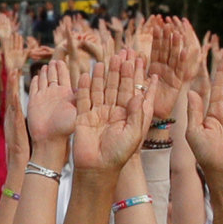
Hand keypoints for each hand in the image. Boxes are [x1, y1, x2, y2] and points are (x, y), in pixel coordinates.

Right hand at [20, 58, 75, 148]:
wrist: (49, 140)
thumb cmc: (66, 128)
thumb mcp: (77, 110)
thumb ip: (81, 96)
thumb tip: (89, 81)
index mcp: (66, 94)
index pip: (65, 76)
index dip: (64, 67)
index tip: (64, 60)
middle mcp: (55, 94)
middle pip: (55, 76)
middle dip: (55, 68)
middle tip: (56, 60)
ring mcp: (44, 97)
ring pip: (44, 80)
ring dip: (45, 73)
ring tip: (47, 66)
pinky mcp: (33, 102)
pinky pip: (34, 88)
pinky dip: (35, 81)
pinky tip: (36, 76)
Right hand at [68, 52, 148, 172]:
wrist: (97, 168)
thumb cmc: (119, 154)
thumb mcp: (134, 134)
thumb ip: (137, 115)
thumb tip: (139, 95)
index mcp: (127, 114)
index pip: (131, 90)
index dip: (133, 76)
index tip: (136, 61)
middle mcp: (112, 111)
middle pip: (115, 87)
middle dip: (118, 71)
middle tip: (120, 55)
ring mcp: (97, 113)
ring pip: (99, 90)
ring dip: (101, 76)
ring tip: (103, 61)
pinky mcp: (83, 117)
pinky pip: (83, 99)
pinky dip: (83, 87)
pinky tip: (84, 75)